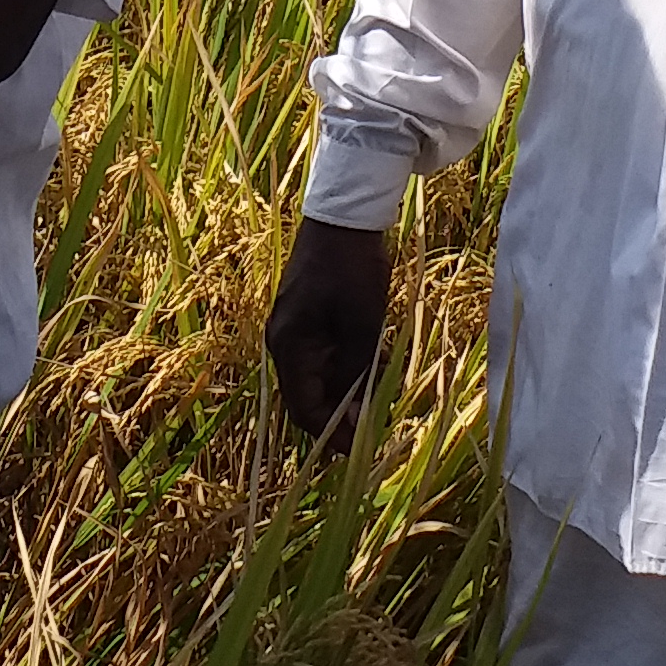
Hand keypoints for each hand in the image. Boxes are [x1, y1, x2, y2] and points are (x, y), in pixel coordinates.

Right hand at [265, 219, 392, 447]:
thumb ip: (356, 373)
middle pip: (309, 397)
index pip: (304, 409)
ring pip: (319, 378)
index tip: (362, 447)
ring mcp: (295, 331)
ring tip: (381, 393)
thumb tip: (353, 415)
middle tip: (376, 423)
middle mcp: (284, 344)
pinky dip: (348, 368)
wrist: (344, 218)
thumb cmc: (352, 271)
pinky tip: (376, 364)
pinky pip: (325, 357)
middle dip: (341, 414)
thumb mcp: (362, 326)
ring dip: (348, 391)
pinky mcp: (309, 319)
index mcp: (289, 347)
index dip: (332, 433)